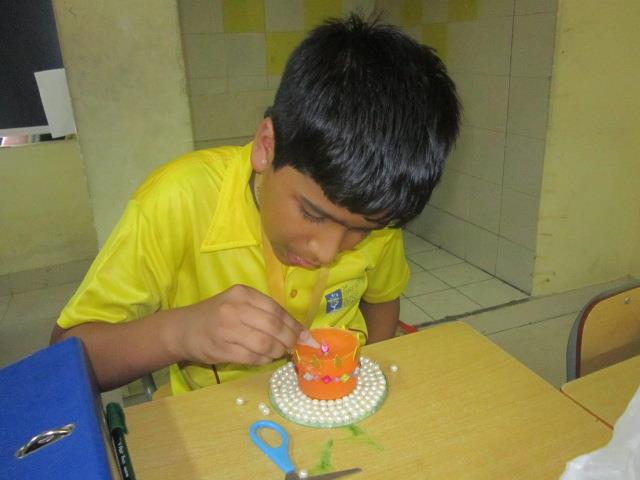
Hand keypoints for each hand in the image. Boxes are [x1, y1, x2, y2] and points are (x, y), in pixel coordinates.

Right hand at [175, 285, 303, 365]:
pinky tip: (265, 357)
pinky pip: (252, 357)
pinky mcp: (222, 350)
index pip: (276, 309)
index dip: (293, 324)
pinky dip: (264, 360)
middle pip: (273, 326)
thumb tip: (299, 330)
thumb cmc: (217, 315)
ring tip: (279, 352)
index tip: (304, 335)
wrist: (183, 329)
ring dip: (278, 351)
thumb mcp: (239, 304)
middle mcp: (234, 309)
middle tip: (294, 346)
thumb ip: (265, 313)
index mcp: (242, 294)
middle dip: (289, 339)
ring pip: (265, 344)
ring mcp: (227, 330)